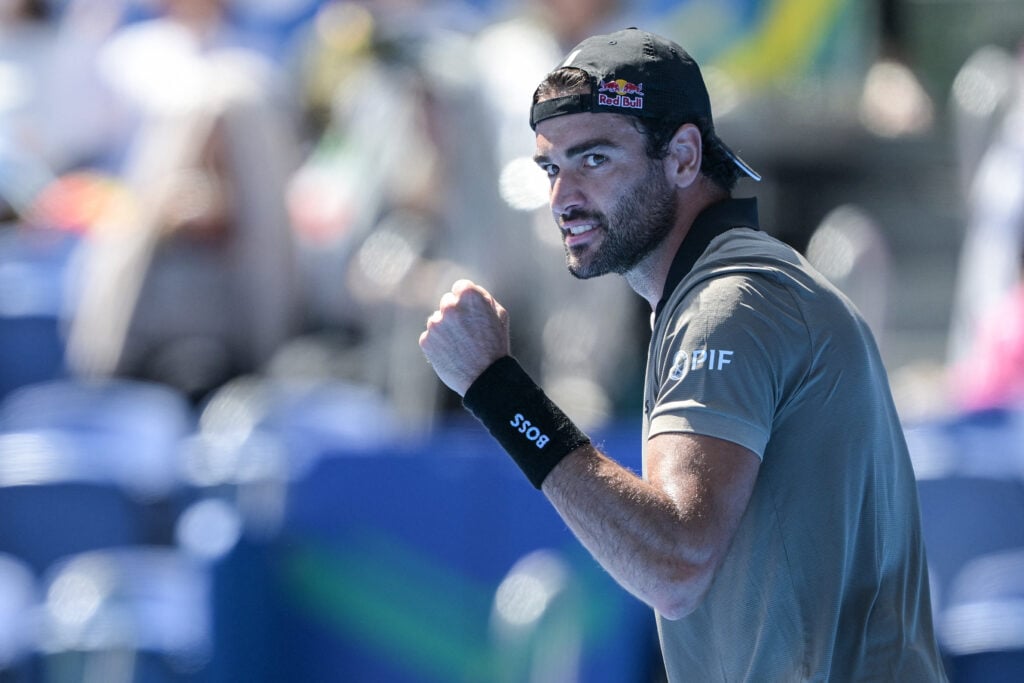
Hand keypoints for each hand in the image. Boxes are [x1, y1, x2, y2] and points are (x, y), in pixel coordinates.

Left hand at [420, 279, 510, 395]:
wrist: (486, 378)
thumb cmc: (496, 346)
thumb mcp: (500, 316)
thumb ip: (483, 299)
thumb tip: (468, 292)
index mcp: (469, 296)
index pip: (460, 287)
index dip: (467, 301)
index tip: (472, 313)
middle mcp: (449, 306)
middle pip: (447, 303)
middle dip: (455, 314)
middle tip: (468, 333)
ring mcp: (435, 324)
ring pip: (437, 321)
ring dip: (445, 329)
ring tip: (462, 347)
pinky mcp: (426, 341)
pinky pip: (431, 338)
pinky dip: (438, 345)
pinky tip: (452, 355)